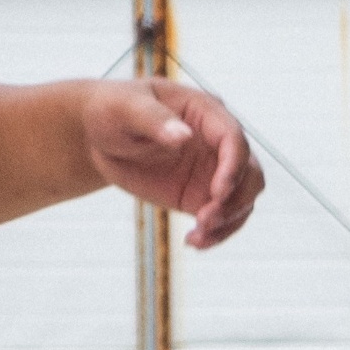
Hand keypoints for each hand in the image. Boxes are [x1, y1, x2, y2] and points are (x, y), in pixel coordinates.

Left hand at [82, 78, 258, 246]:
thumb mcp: (124, 108)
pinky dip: (215, 234)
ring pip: (243, 201)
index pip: (234, 139)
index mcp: (207, 114)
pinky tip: (194, 241)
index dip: (233, 167)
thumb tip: (183, 136)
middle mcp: (219, 144)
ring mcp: (214, 172)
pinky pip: (223, 219)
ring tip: (197, 237)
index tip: (217, 193)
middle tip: (205, 219)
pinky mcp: (203, 196)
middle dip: (235, 201)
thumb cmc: (112, 111)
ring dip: (227, 223)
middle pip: (250, 175)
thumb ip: (153, 119)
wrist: (100, 136)